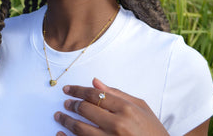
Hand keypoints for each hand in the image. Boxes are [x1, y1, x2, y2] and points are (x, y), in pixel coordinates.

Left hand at [54, 78, 168, 135]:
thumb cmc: (152, 130)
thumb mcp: (141, 106)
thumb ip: (117, 93)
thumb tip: (95, 81)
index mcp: (126, 109)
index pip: (95, 94)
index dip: (78, 90)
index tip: (68, 89)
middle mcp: (117, 125)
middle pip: (86, 110)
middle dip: (72, 104)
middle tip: (66, 103)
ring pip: (80, 129)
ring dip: (66, 121)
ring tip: (60, 116)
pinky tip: (60, 134)